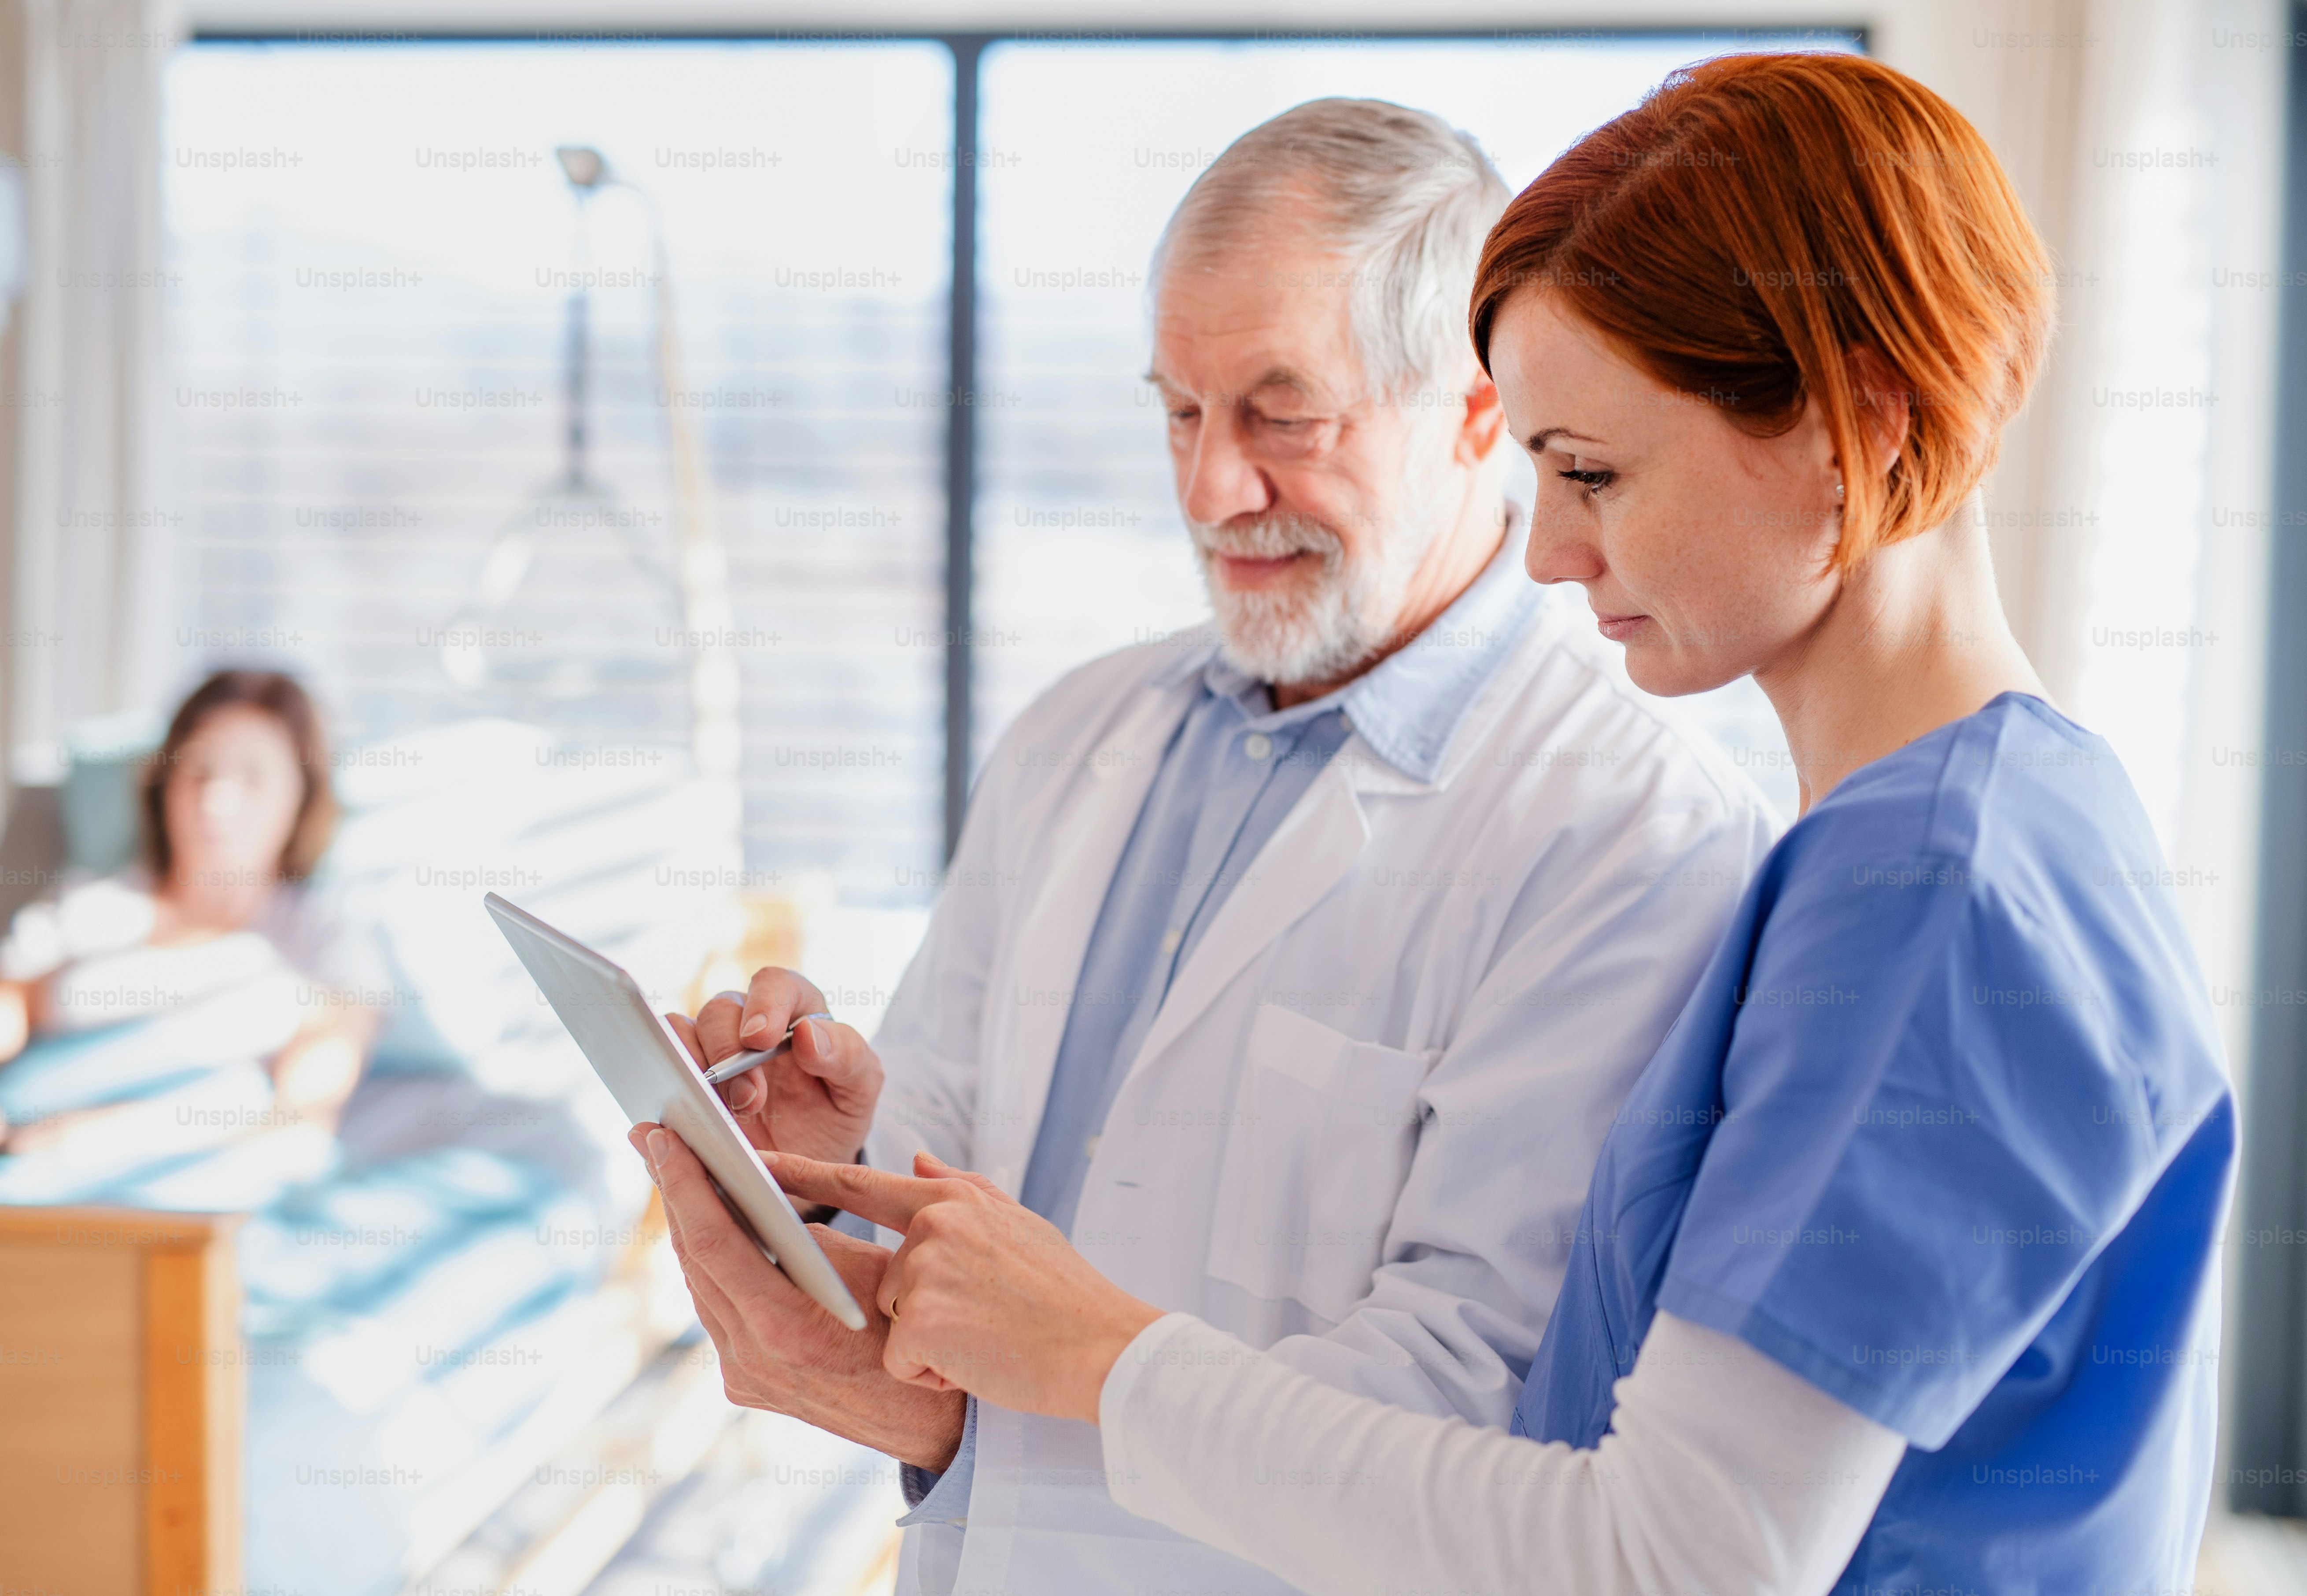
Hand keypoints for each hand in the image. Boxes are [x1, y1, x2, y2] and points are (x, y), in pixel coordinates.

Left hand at [632, 1123, 964, 1469]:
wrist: (932, 1422)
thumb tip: (761, 1195)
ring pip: (699, 1286)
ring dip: (687, 1227)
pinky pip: (717, 1311)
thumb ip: (812, 1236)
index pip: (713, 1244)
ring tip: (674, 1173)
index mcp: (785, 1327)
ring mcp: (744, 1376)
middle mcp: (752, 1358)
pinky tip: (707, 1228)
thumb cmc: (915, 1335)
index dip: (684, 1186)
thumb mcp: (874, 1269)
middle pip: (694, 1261)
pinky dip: (711, 1265)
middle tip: (655, 1140)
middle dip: (674, 1194)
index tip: (665, 1140)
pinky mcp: (746, 1383)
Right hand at [664, 967, 880, 1166]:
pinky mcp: (685, 1083)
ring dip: (694, 1068)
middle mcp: (747, 1023)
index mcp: (796, 1010)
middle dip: (728, 1052)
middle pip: (720, 1011)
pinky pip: (660, 1067)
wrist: (808, 1169)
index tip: (760, 1038)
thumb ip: (846, 1055)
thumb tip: (808, 1033)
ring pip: (680, 1032)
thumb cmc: (836, 1114)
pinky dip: (666, 1085)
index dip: (763, 1003)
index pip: (774, 983)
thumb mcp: (860, 1088)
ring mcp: (711, 1052)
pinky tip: (686, 1115)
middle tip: (749, 1099)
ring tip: (721, 1112)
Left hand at [764, 1149, 1162, 1425]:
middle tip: (971, 1316)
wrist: (1104, 1349)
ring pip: (886, 1323)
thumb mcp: (1018, 1225)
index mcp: (949, 1200)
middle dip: (909, 1310)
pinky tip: (977, 1364)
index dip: (800, 1173)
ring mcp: (923, 1273)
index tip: (749, 1161)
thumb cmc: (1065, 1295)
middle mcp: (930, 1227)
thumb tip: (914, 1158)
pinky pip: (899, 1360)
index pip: (858, 1182)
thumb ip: (960, 1189)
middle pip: (874, 1277)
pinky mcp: (920, 1323)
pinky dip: (933, 1374)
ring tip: (984, 1338)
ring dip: (926, 1343)